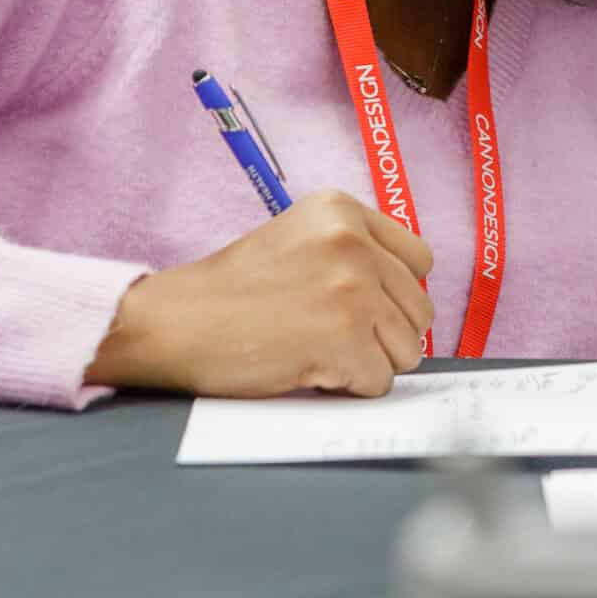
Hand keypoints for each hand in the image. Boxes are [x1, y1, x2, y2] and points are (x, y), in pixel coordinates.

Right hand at [87, 192, 434, 397]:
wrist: (177, 321)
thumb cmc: (230, 292)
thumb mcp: (297, 240)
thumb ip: (352, 253)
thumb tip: (408, 299)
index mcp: (341, 210)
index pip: (419, 259)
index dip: (394, 294)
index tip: (361, 307)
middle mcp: (352, 241)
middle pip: (418, 309)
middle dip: (384, 334)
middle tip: (331, 337)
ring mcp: (352, 288)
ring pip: (408, 348)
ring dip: (369, 362)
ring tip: (318, 349)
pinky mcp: (345, 335)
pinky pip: (379, 382)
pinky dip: (348, 387)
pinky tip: (309, 367)